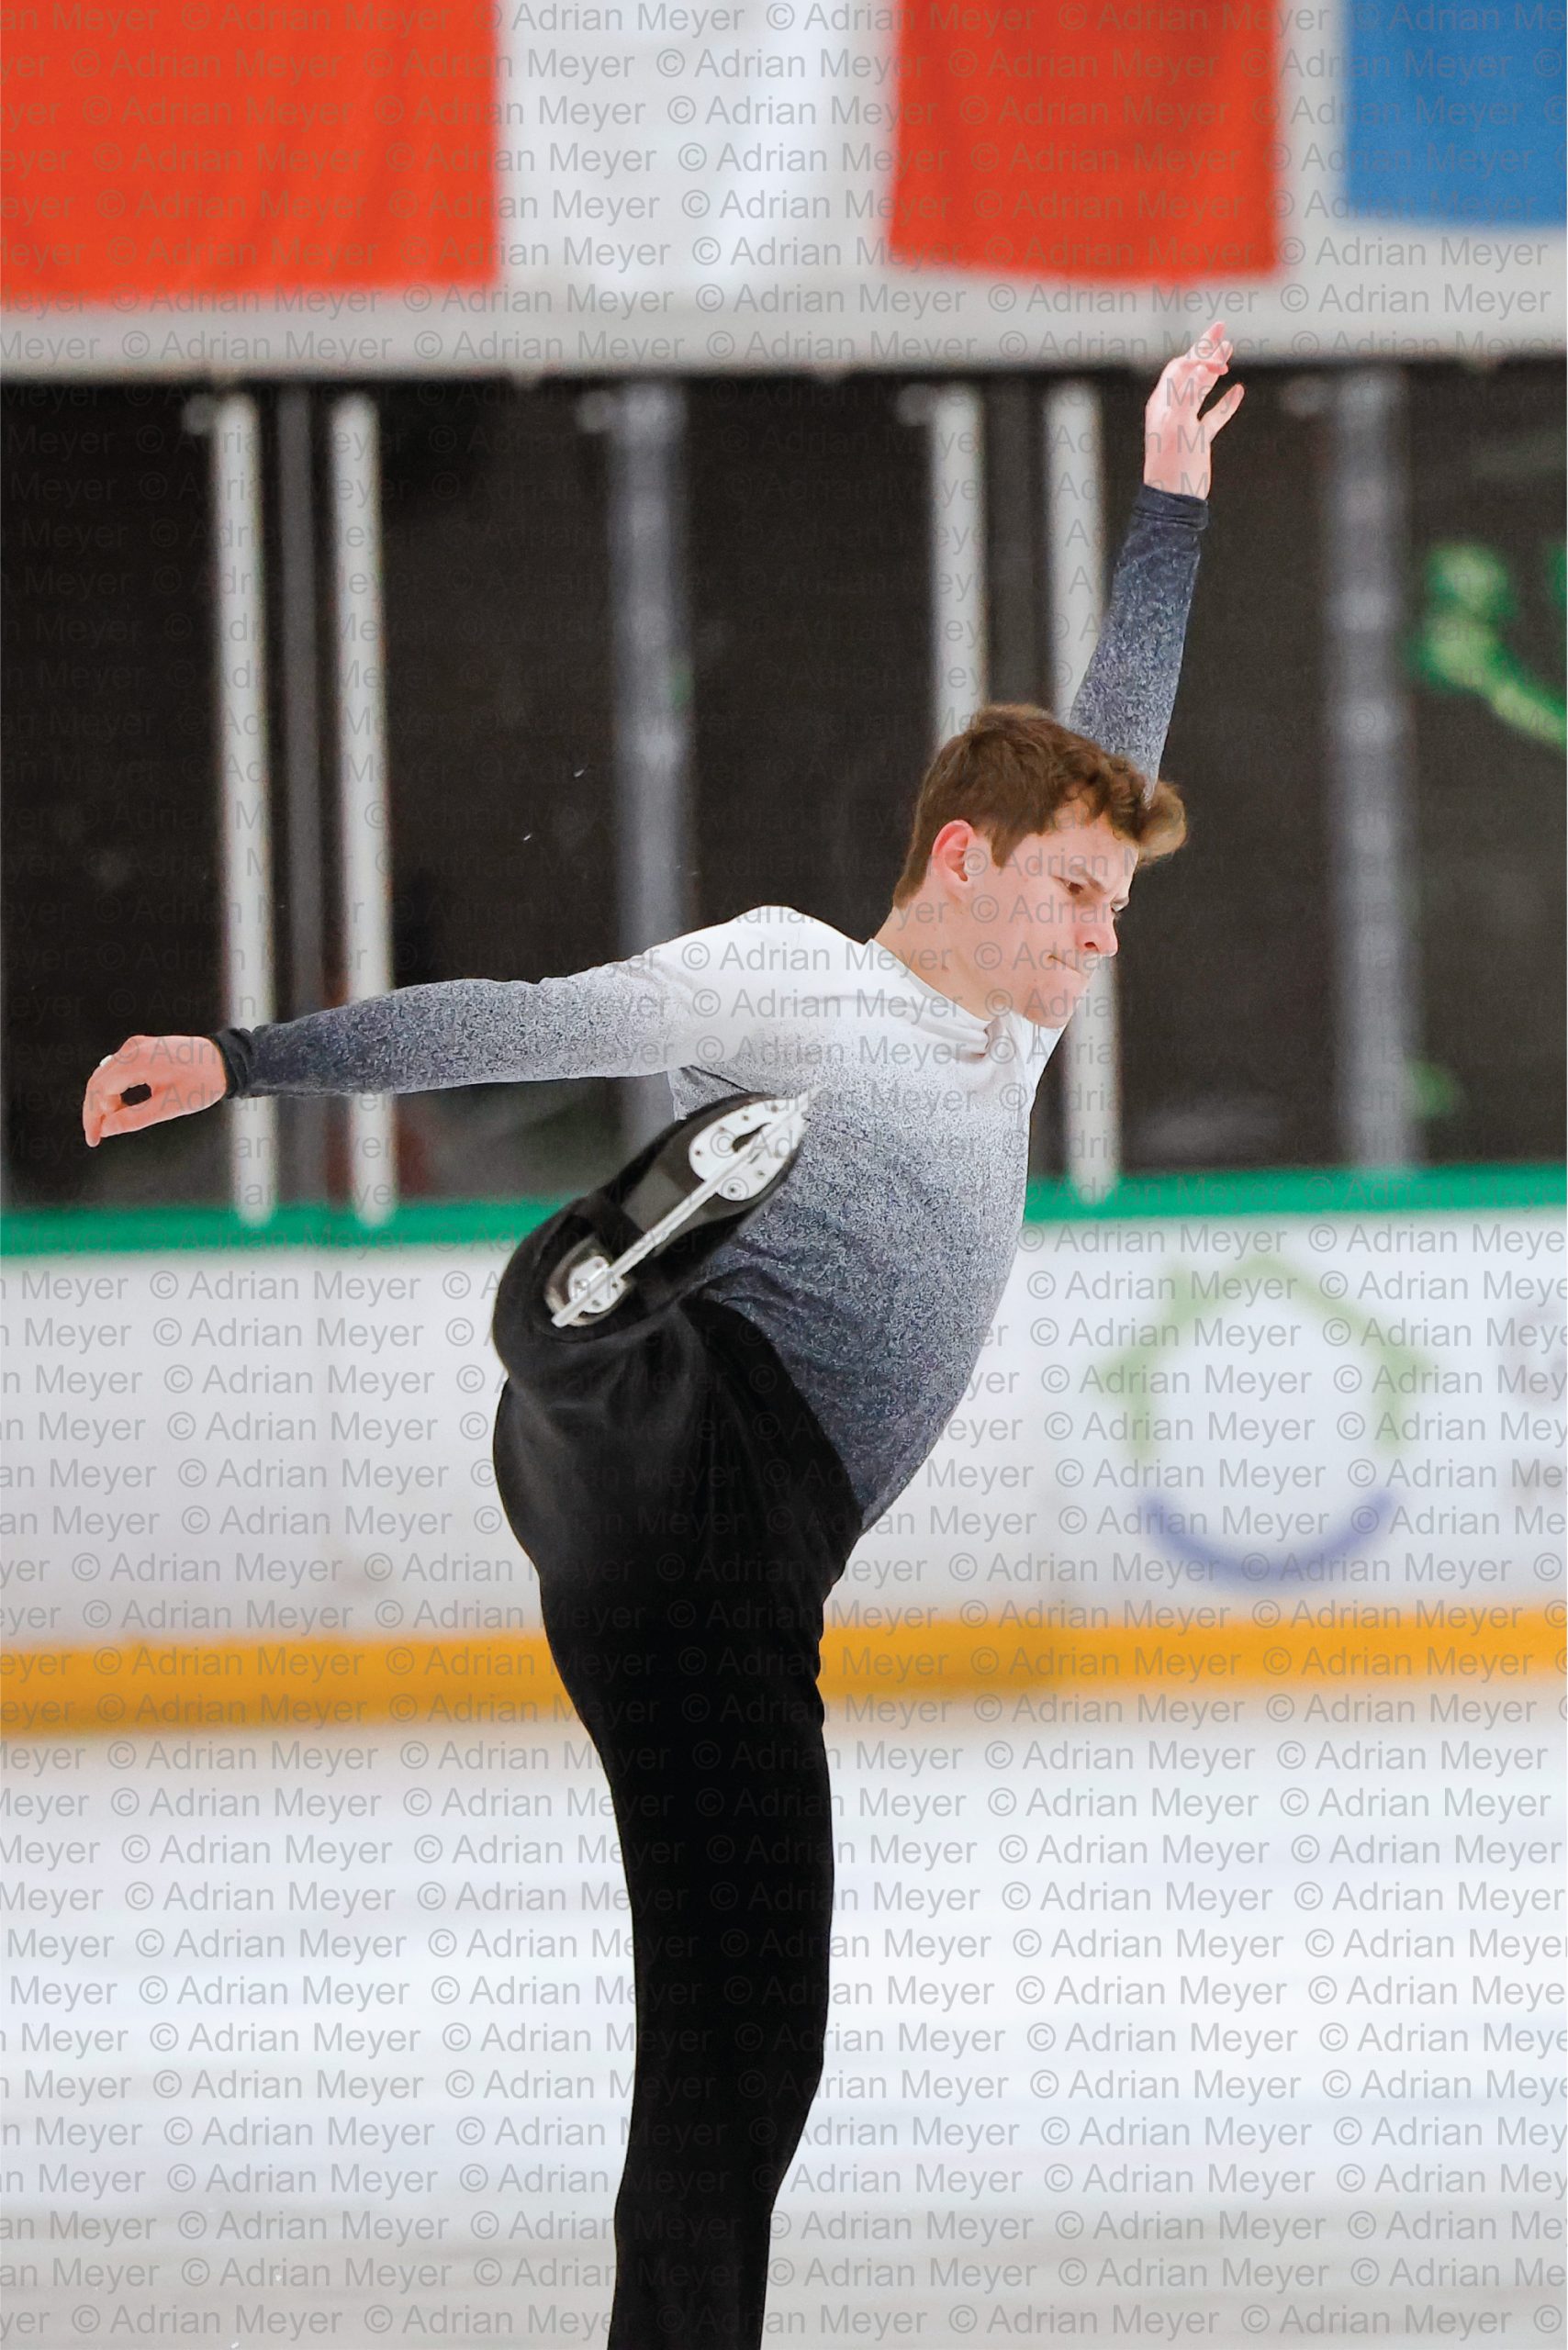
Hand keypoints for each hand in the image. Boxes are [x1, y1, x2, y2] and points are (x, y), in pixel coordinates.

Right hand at [82, 1034, 228, 1147]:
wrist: (223, 1061)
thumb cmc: (201, 1082)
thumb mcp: (169, 1106)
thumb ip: (135, 1118)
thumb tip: (107, 1129)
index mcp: (137, 1061)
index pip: (100, 1090)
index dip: (93, 1117)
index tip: (96, 1138)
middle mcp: (132, 1049)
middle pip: (98, 1082)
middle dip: (94, 1111)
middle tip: (96, 1136)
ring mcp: (136, 1046)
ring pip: (106, 1075)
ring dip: (104, 1101)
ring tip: (112, 1124)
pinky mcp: (142, 1048)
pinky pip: (118, 1070)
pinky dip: (115, 1089)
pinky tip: (120, 1107)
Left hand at [1142, 320, 1244, 500]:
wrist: (1175, 502)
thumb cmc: (1173, 466)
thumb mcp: (1180, 427)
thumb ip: (1188, 395)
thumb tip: (1198, 367)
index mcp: (1162, 403)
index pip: (1180, 367)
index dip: (1198, 354)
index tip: (1218, 349)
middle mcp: (1172, 409)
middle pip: (1190, 371)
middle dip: (1206, 348)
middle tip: (1222, 326)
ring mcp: (1186, 423)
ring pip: (1203, 389)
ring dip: (1216, 368)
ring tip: (1230, 348)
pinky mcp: (1198, 440)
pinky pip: (1214, 415)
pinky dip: (1227, 402)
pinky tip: (1239, 391)